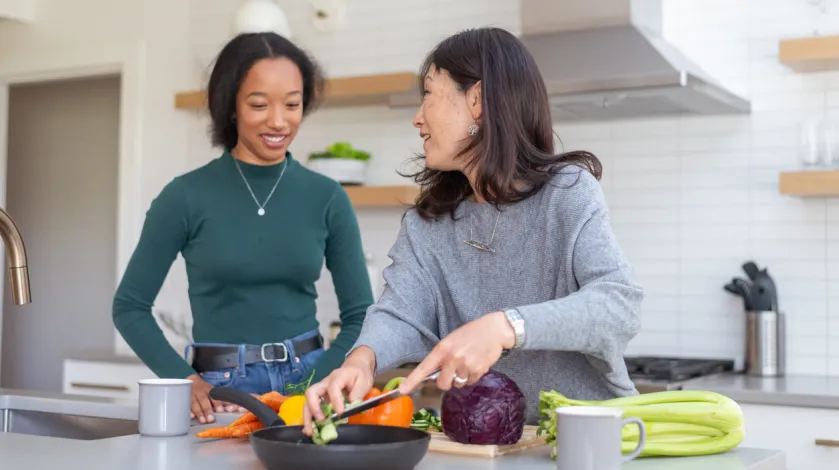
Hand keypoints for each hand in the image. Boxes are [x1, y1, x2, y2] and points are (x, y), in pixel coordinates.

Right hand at [187, 374, 248, 423]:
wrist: (190, 381)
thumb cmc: (205, 390)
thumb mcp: (214, 392)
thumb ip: (223, 401)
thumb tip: (234, 408)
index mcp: (209, 390)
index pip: (214, 396)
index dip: (218, 403)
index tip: (221, 410)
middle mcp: (200, 393)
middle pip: (204, 400)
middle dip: (208, 410)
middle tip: (211, 419)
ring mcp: (191, 396)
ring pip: (195, 404)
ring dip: (199, 413)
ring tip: (203, 421)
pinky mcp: (184, 400)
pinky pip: (185, 406)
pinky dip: (188, 411)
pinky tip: (191, 417)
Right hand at [301, 347, 375, 436]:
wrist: (355, 367)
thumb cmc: (359, 375)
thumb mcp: (364, 381)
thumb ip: (358, 392)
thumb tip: (351, 404)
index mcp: (338, 377)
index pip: (333, 387)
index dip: (335, 400)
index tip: (340, 413)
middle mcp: (325, 383)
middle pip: (311, 392)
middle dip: (314, 408)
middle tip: (321, 420)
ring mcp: (321, 391)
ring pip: (307, 402)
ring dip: (308, 417)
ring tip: (310, 432)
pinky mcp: (320, 399)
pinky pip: (311, 408)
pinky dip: (309, 420)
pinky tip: (310, 430)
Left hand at [399, 311, 514, 394]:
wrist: (494, 330)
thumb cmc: (471, 333)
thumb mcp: (451, 340)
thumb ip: (442, 357)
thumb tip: (434, 375)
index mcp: (442, 349)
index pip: (424, 367)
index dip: (412, 380)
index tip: (402, 390)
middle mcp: (452, 358)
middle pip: (442, 384)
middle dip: (446, 381)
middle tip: (452, 371)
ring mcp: (466, 366)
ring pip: (458, 384)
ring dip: (461, 378)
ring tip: (467, 363)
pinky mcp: (478, 371)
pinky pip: (470, 382)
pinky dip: (472, 376)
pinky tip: (475, 364)